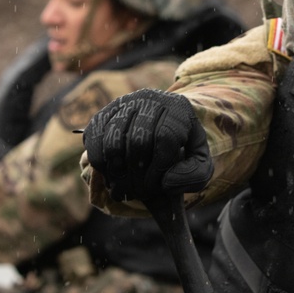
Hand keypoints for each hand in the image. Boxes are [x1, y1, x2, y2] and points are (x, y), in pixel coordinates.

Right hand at [82, 89, 212, 201]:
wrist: (161, 129)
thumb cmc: (181, 150)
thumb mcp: (200, 163)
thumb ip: (194, 176)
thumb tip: (166, 182)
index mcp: (178, 108)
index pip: (164, 138)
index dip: (158, 169)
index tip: (157, 187)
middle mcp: (150, 99)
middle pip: (137, 140)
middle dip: (136, 175)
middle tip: (138, 193)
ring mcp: (124, 103)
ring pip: (113, 140)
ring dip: (116, 172)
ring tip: (123, 188)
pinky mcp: (104, 112)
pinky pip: (93, 138)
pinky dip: (99, 162)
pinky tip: (110, 175)